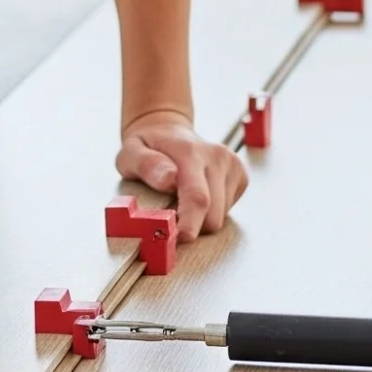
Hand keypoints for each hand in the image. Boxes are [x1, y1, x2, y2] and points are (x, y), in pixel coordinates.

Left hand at [115, 109, 247, 241]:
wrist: (168, 131)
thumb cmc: (147, 147)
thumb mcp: (130, 153)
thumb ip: (145, 165)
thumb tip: (168, 179)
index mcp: (190, 152)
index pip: (197, 197)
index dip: (190, 225)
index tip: (179, 240)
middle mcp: (218, 156)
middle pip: (212, 215)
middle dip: (191, 226)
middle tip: (169, 218)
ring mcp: (232, 165)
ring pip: (221, 217)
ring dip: (200, 219)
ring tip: (182, 200)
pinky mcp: (241, 176)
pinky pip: (228, 211)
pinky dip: (211, 211)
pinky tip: (198, 195)